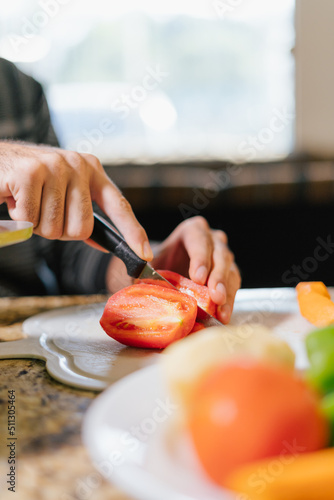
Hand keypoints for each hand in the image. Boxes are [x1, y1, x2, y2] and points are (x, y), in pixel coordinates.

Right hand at [0, 141, 152, 259]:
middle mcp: (78, 165)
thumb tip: (108, 243)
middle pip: (82, 229)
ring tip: (27, 201)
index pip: (119, 205)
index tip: (145, 254)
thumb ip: (84, 213)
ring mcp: (55, 166)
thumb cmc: (29, 182)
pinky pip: (30, 221)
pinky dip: (18, 219)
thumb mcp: (62, 192)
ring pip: (54, 228)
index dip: (133, 232)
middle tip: (42, 211)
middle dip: (58, 230)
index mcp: (92, 169)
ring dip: (36, 224)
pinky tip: (14, 198)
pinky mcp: (30, 173)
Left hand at [151, 216, 240, 323]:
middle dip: (218, 277)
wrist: (164, 275)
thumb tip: (140, 282)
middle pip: (220, 254)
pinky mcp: (229, 274)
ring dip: (227, 291)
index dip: (200, 257)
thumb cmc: (155, 267)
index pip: (199, 238)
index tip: (198, 278)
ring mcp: (223, 257)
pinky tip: (223, 315)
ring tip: (221, 310)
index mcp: (191, 231)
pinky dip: (229, 302)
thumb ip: (144, 272)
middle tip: (215, 296)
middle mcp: (212, 240)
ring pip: (231, 270)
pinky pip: (234, 286)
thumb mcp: (146, 266)